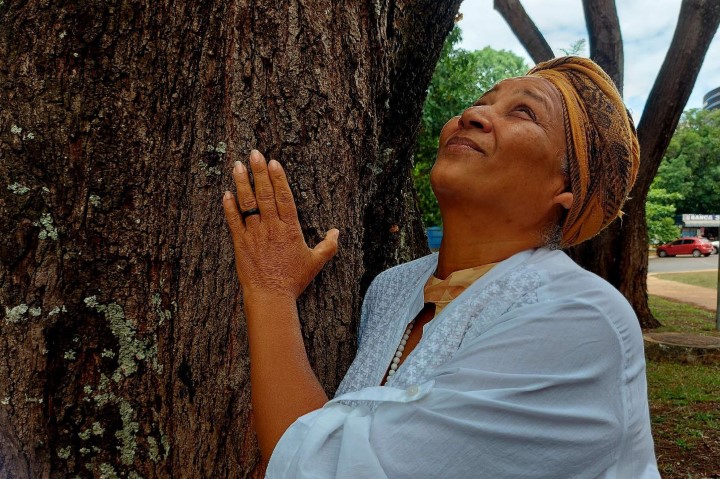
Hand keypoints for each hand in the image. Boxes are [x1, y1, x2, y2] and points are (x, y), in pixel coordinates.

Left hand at [222, 150, 338, 299]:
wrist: (271, 296)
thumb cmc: (293, 280)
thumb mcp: (316, 262)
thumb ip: (328, 246)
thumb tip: (336, 232)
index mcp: (290, 229)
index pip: (284, 197)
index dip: (278, 178)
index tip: (274, 162)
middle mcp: (271, 227)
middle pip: (264, 194)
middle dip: (259, 172)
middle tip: (254, 154)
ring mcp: (254, 234)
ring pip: (247, 203)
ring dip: (241, 183)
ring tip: (237, 165)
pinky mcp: (240, 243)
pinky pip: (233, 221)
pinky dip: (229, 207)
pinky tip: (226, 193)